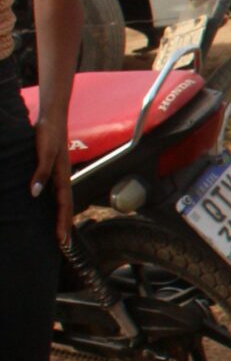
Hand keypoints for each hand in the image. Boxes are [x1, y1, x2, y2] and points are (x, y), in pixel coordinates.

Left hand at [31, 114, 72, 244]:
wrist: (53, 116)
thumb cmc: (48, 133)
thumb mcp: (43, 152)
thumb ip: (40, 173)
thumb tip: (35, 194)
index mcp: (62, 176)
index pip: (64, 205)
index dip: (62, 223)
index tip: (61, 241)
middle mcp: (63, 178)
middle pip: (66, 206)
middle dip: (65, 225)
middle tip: (63, 245)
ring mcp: (59, 174)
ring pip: (62, 200)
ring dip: (61, 216)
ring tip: (59, 232)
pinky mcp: (53, 170)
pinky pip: (56, 192)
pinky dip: (55, 205)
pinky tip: (48, 208)